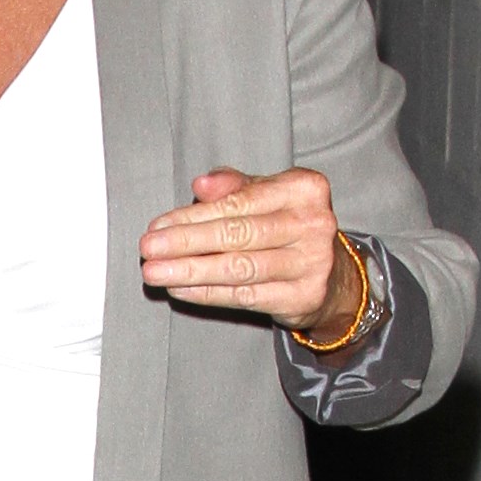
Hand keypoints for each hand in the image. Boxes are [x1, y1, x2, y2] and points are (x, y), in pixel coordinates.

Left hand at [138, 167, 356, 332]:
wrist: (333, 274)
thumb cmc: (287, 225)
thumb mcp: (268, 196)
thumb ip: (235, 186)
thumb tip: (202, 184)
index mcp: (304, 188)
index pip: (238, 202)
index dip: (193, 215)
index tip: (157, 226)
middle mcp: (314, 223)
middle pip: (238, 234)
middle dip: (186, 242)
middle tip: (147, 249)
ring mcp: (313, 262)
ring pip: (239, 268)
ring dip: (190, 271)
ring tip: (155, 272)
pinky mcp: (304, 296)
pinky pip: (245, 296)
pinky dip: (208, 293)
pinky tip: (180, 289)